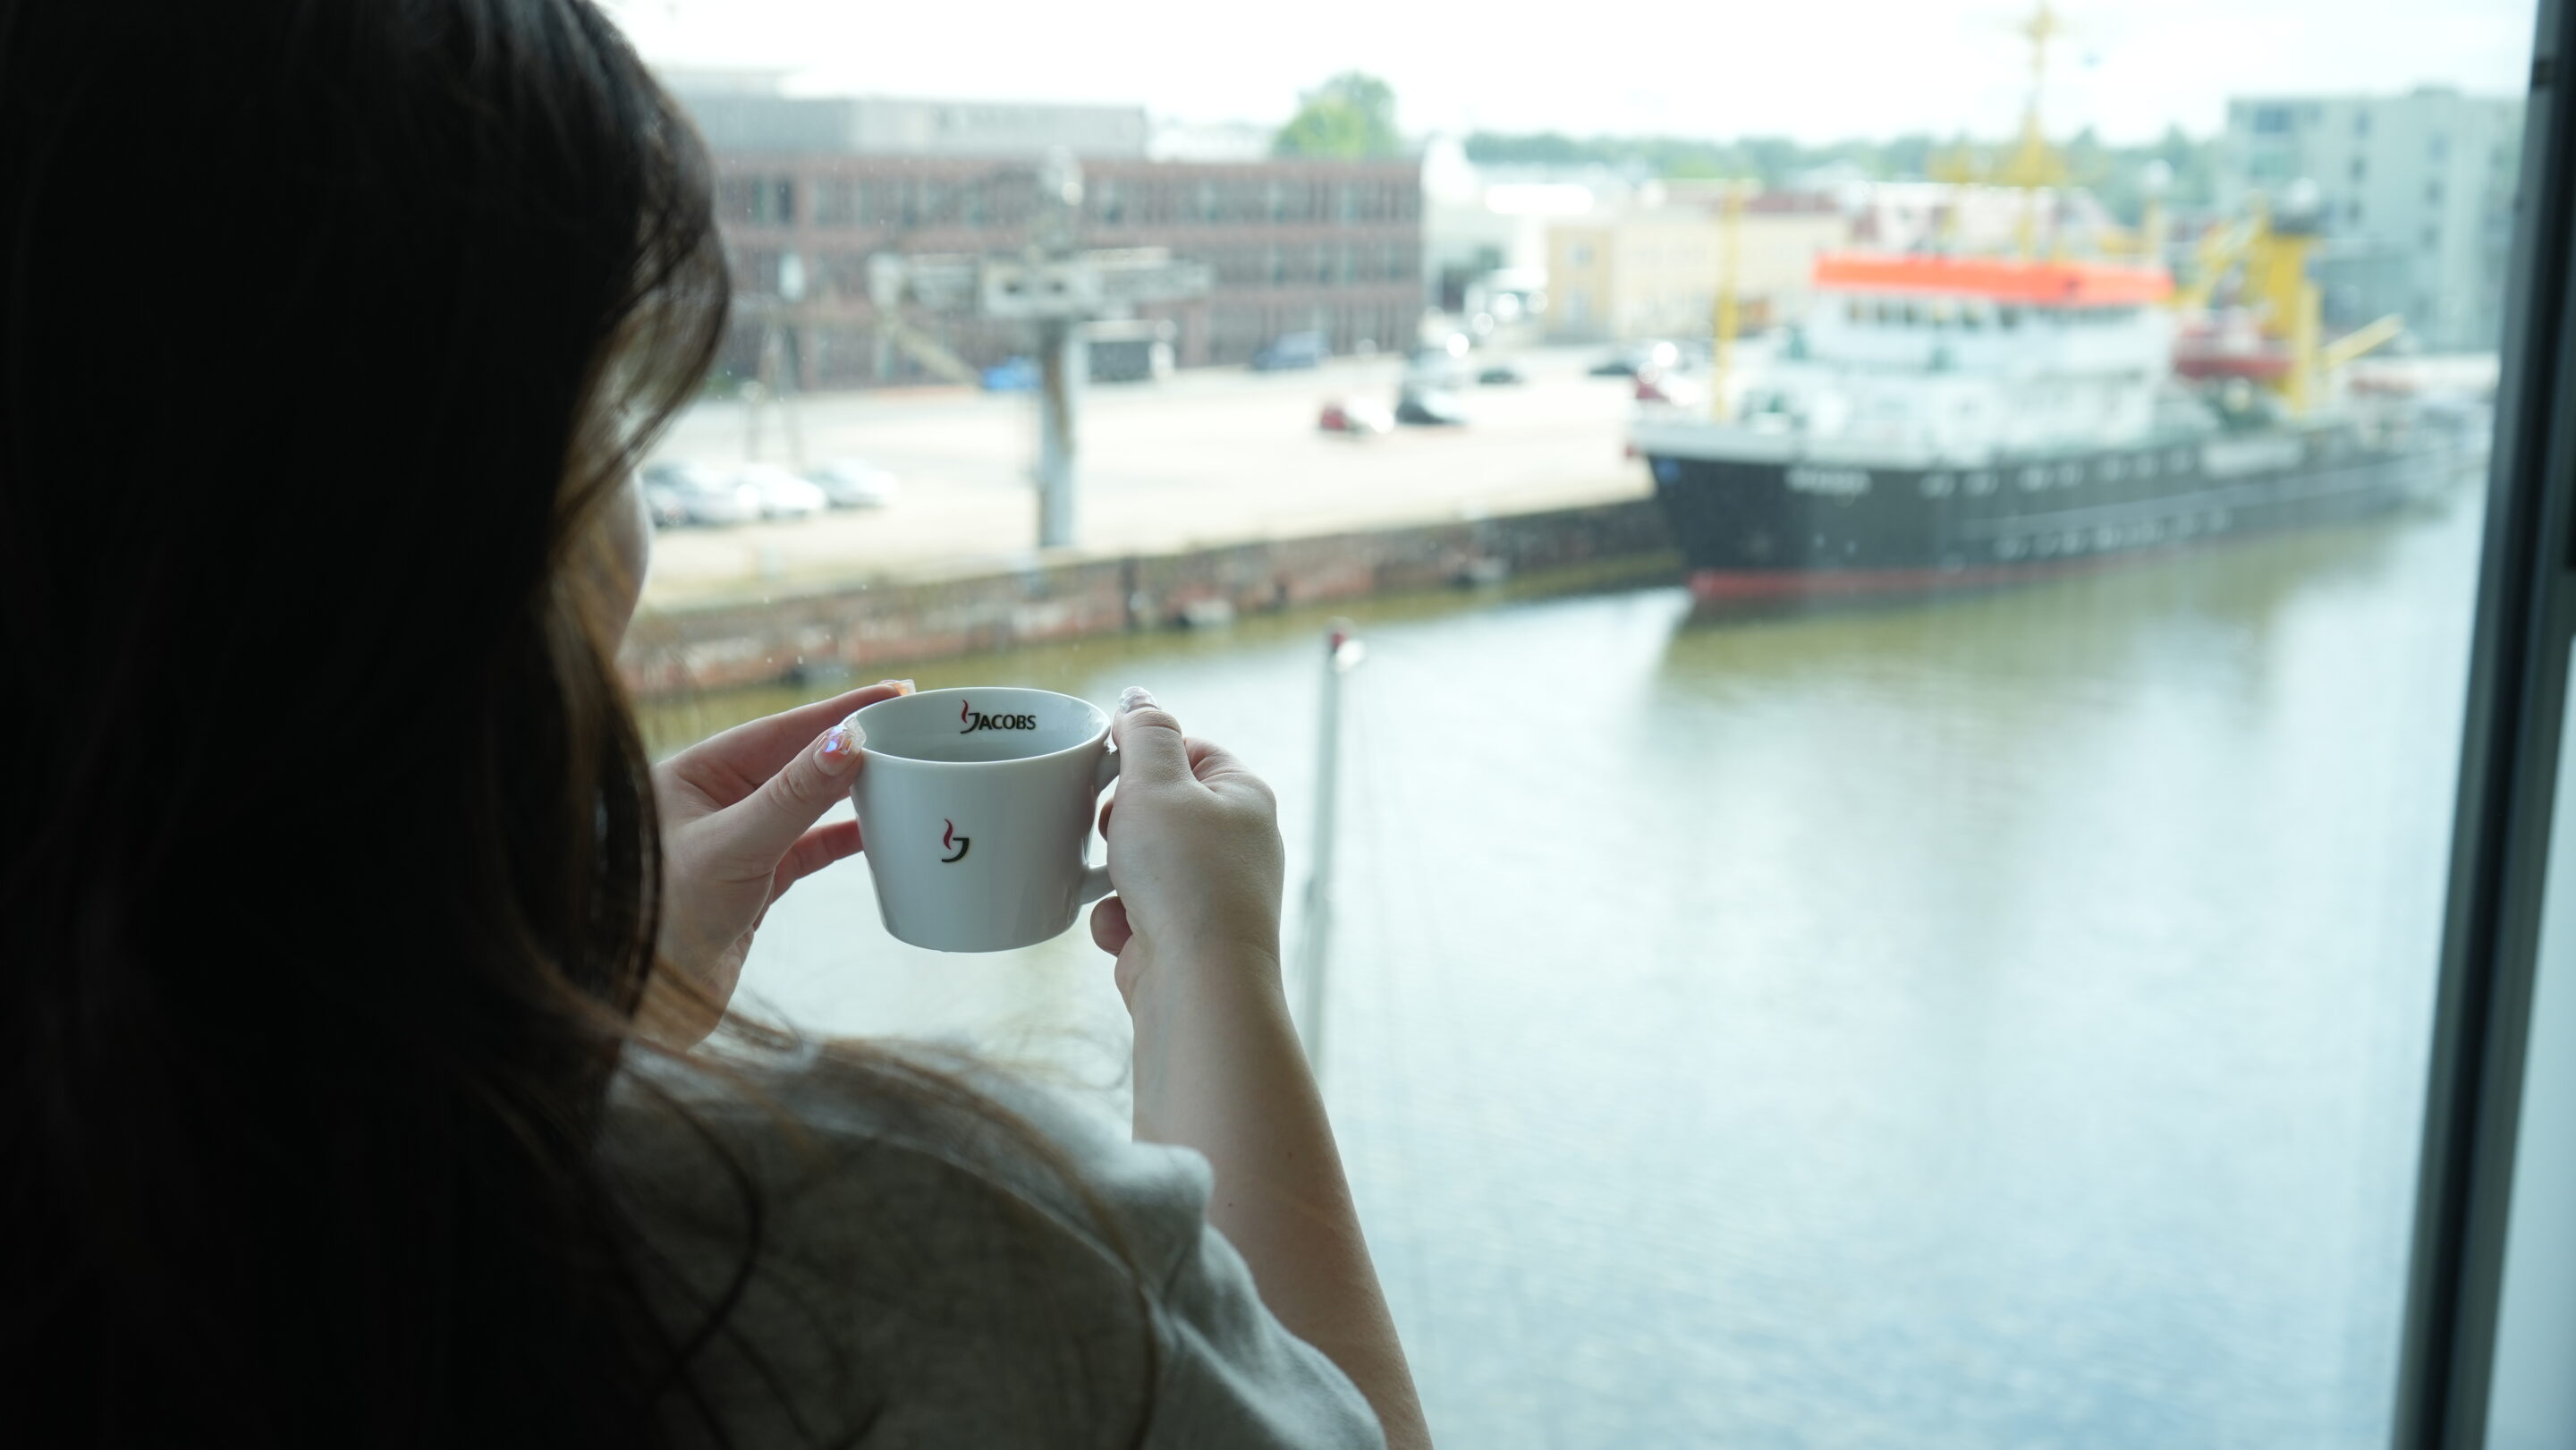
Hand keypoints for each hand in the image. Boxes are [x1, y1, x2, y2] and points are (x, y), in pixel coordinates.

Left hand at [644, 680, 911, 1044]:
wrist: (645, 1001)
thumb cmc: (666, 916)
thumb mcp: (733, 846)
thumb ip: (793, 795)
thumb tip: (848, 742)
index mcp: (694, 774)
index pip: (780, 729)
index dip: (839, 711)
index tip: (894, 693)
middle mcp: (715, 801)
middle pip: (798, 759)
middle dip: (853, 742)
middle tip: (913, 722)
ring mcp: (738, 841)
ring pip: (809, 803)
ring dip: (855, 789)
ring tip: (907, 768)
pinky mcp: (756, 882)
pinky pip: (812, 848)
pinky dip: (847, 838)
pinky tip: (882, 828)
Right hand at [1088, 687, 1285, 1006]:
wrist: (1199, 987)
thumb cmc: (1184, 879)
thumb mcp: (1156, 784)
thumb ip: (1145, 733)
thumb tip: (1139, 697)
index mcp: (1244, 798)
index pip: (1190, 750)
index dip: (1143, 755)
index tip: (1109, 767)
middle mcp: (1237, 846)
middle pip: (1160, 809)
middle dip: (1122, 820)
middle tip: (1113, 828)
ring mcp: (1212, 896)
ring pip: (1141, 864)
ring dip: (1114, 873)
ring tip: (1115, 883)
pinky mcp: (1184, 940)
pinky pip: (1134, 913)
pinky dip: (1117, 920)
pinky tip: (1122, 933)